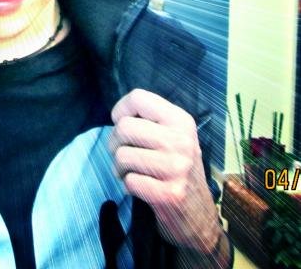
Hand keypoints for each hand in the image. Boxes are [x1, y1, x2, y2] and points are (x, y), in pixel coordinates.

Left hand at [109, 88, 220, 252]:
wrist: (200, 215)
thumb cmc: (177, 168)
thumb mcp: (174, 136)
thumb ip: (150, 120)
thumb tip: (117, 115)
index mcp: (181, 120)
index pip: (138, 98)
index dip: (120, 110)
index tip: (121, 124)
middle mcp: (181, 141)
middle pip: (124, 127)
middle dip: (114, 143)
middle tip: (123, 154)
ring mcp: (177, 168)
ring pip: (121, 155)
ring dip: (119, 167)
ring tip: (132, 172)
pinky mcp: (169, 194)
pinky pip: (129, 181)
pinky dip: (128, 185)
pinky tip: (142, 187)